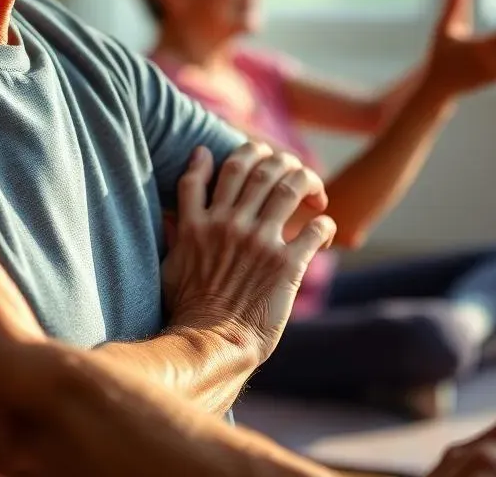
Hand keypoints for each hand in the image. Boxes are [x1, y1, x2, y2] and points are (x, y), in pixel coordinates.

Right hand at [162, 143, 335, 363]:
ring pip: (290, 188)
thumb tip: (175, 205)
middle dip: (281, 160)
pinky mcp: (286, 265)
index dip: (243, 151)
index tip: (255, 152)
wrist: (211, 345)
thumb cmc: (189, 308)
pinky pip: (314, 229)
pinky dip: (324, 223)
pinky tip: (323, 228)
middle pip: (261, 168)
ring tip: (314, 192)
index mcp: (201, 221)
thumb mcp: (171, 260)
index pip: (224, 168)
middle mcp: (230, 224)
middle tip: (290, 169)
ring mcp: (259, 242)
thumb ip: (177, 225)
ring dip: (307, 181)